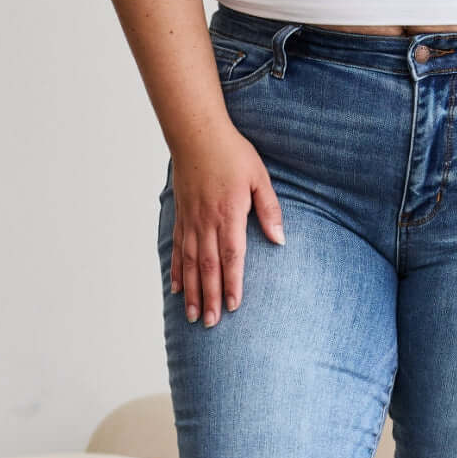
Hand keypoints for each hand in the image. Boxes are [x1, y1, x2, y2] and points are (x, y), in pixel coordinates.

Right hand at [168, 124, 284, 326]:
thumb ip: (270, 210)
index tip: (234, 306)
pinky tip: (178, 291)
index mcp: (228, 214)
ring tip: (193, 316)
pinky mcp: (181, 217)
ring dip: (193, 292)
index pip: (232, 257)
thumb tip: (279, 240)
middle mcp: (206, 222)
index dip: (233, 283)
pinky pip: (177, 250)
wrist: (196, 133)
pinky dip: (177, 272)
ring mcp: (191, 221)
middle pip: (208, 267)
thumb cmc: (232, 154)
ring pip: (189, 264)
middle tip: (211, 324)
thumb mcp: (259, 177)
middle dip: (211, 298)